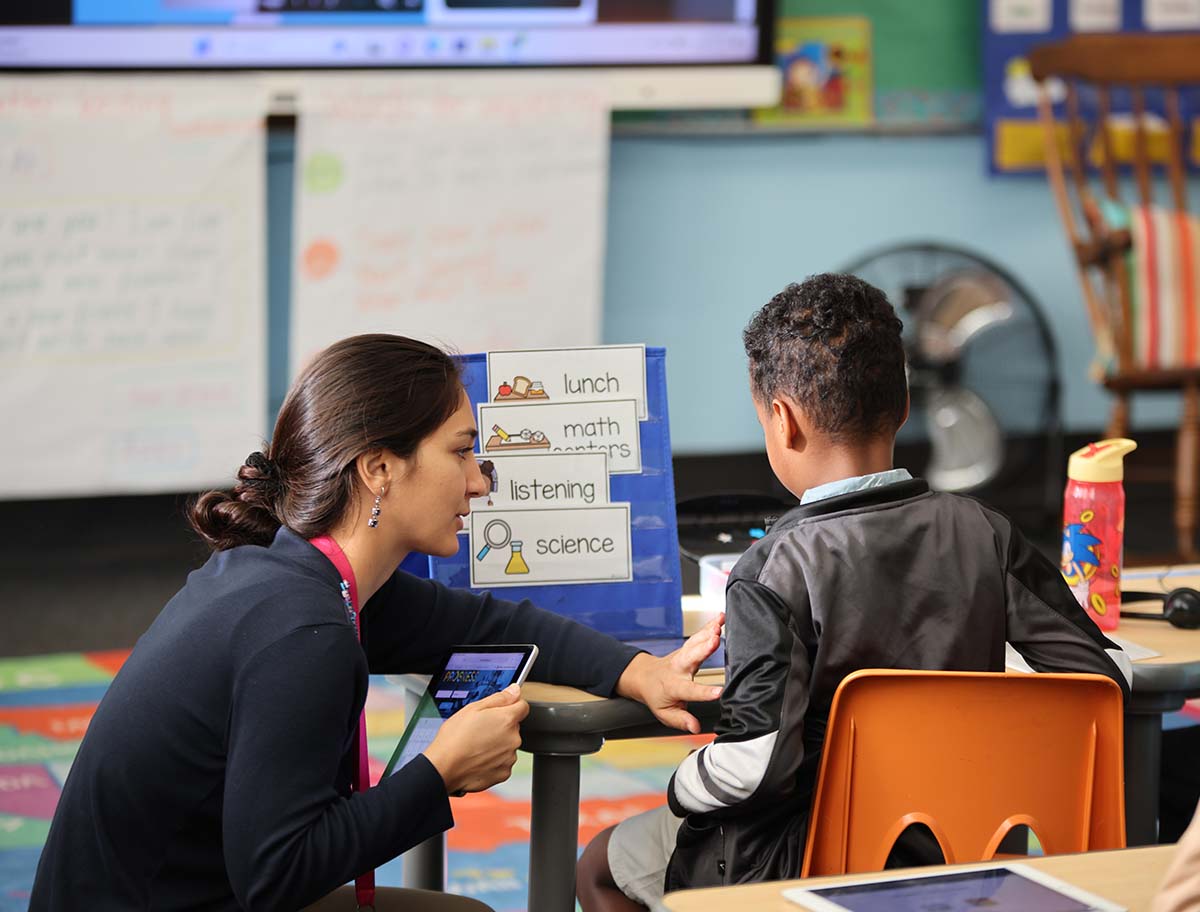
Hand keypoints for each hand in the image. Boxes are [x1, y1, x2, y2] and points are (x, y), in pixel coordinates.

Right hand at [423, 684, 529, 795]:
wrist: (444, 768)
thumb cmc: (454, 738)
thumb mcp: (473, 708)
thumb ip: (499, 698)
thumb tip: (515, 690)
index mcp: (507, 720)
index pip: (522, 706)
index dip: (511, 705)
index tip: (500, 710)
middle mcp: (513, 739)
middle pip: (513, 727)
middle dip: (500, 726)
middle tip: (480, 730)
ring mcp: (509, 758)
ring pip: (508, 745)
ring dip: (497, 744)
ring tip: (476, 746)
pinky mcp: (504, 773)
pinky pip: (503, 762)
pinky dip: (494, 760)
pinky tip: (478, 758)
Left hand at [615, 613, 724, 733]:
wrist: (645, 677)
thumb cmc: (657, 695)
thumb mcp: (665, 713)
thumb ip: (681, 720)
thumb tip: (696, 728)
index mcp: (675, 686)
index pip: (691, 691)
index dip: (705, 692)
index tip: (719, 692)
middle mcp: (679, 668)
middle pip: (692, 657)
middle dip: (704, 648)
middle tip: (716, 640)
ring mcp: (683, 655)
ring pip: (696, 642)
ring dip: (708, 632)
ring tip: (720, 623)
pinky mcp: (687, 647)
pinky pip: (699, 635)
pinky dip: (709, 625)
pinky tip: (720, 618)